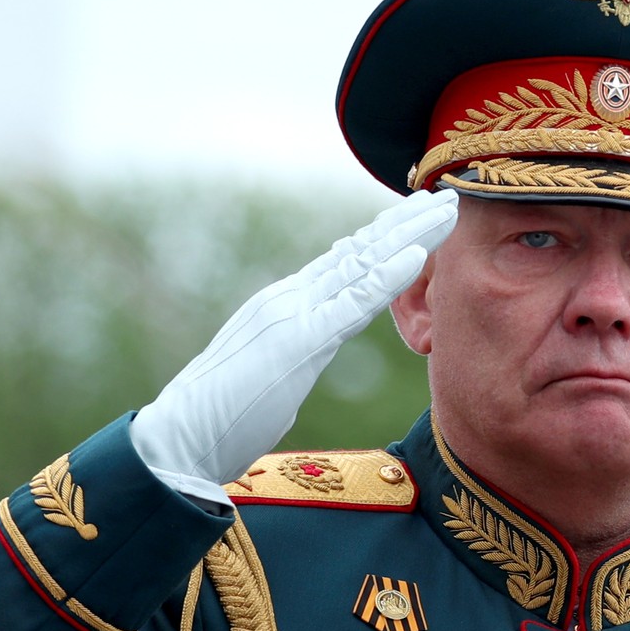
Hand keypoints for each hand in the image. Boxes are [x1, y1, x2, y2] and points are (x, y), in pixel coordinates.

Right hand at [131, 188, 458, 499]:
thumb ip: (295, 351)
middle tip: (447, 197)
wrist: (182, 433)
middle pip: (360, 250)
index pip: (345, 262)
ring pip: (363, 262)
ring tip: (445, 209)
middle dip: (406, 223)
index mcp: (287, 305)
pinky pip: (354, 302)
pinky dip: (388, 276)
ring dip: (410, 234)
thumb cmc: (224, 415)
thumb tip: (308, 350)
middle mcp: (292, 297)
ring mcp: (296, 313)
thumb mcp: (273, 373)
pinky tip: (418, 255)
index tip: (418, 219)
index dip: (385, 238)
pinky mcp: (301, 339)